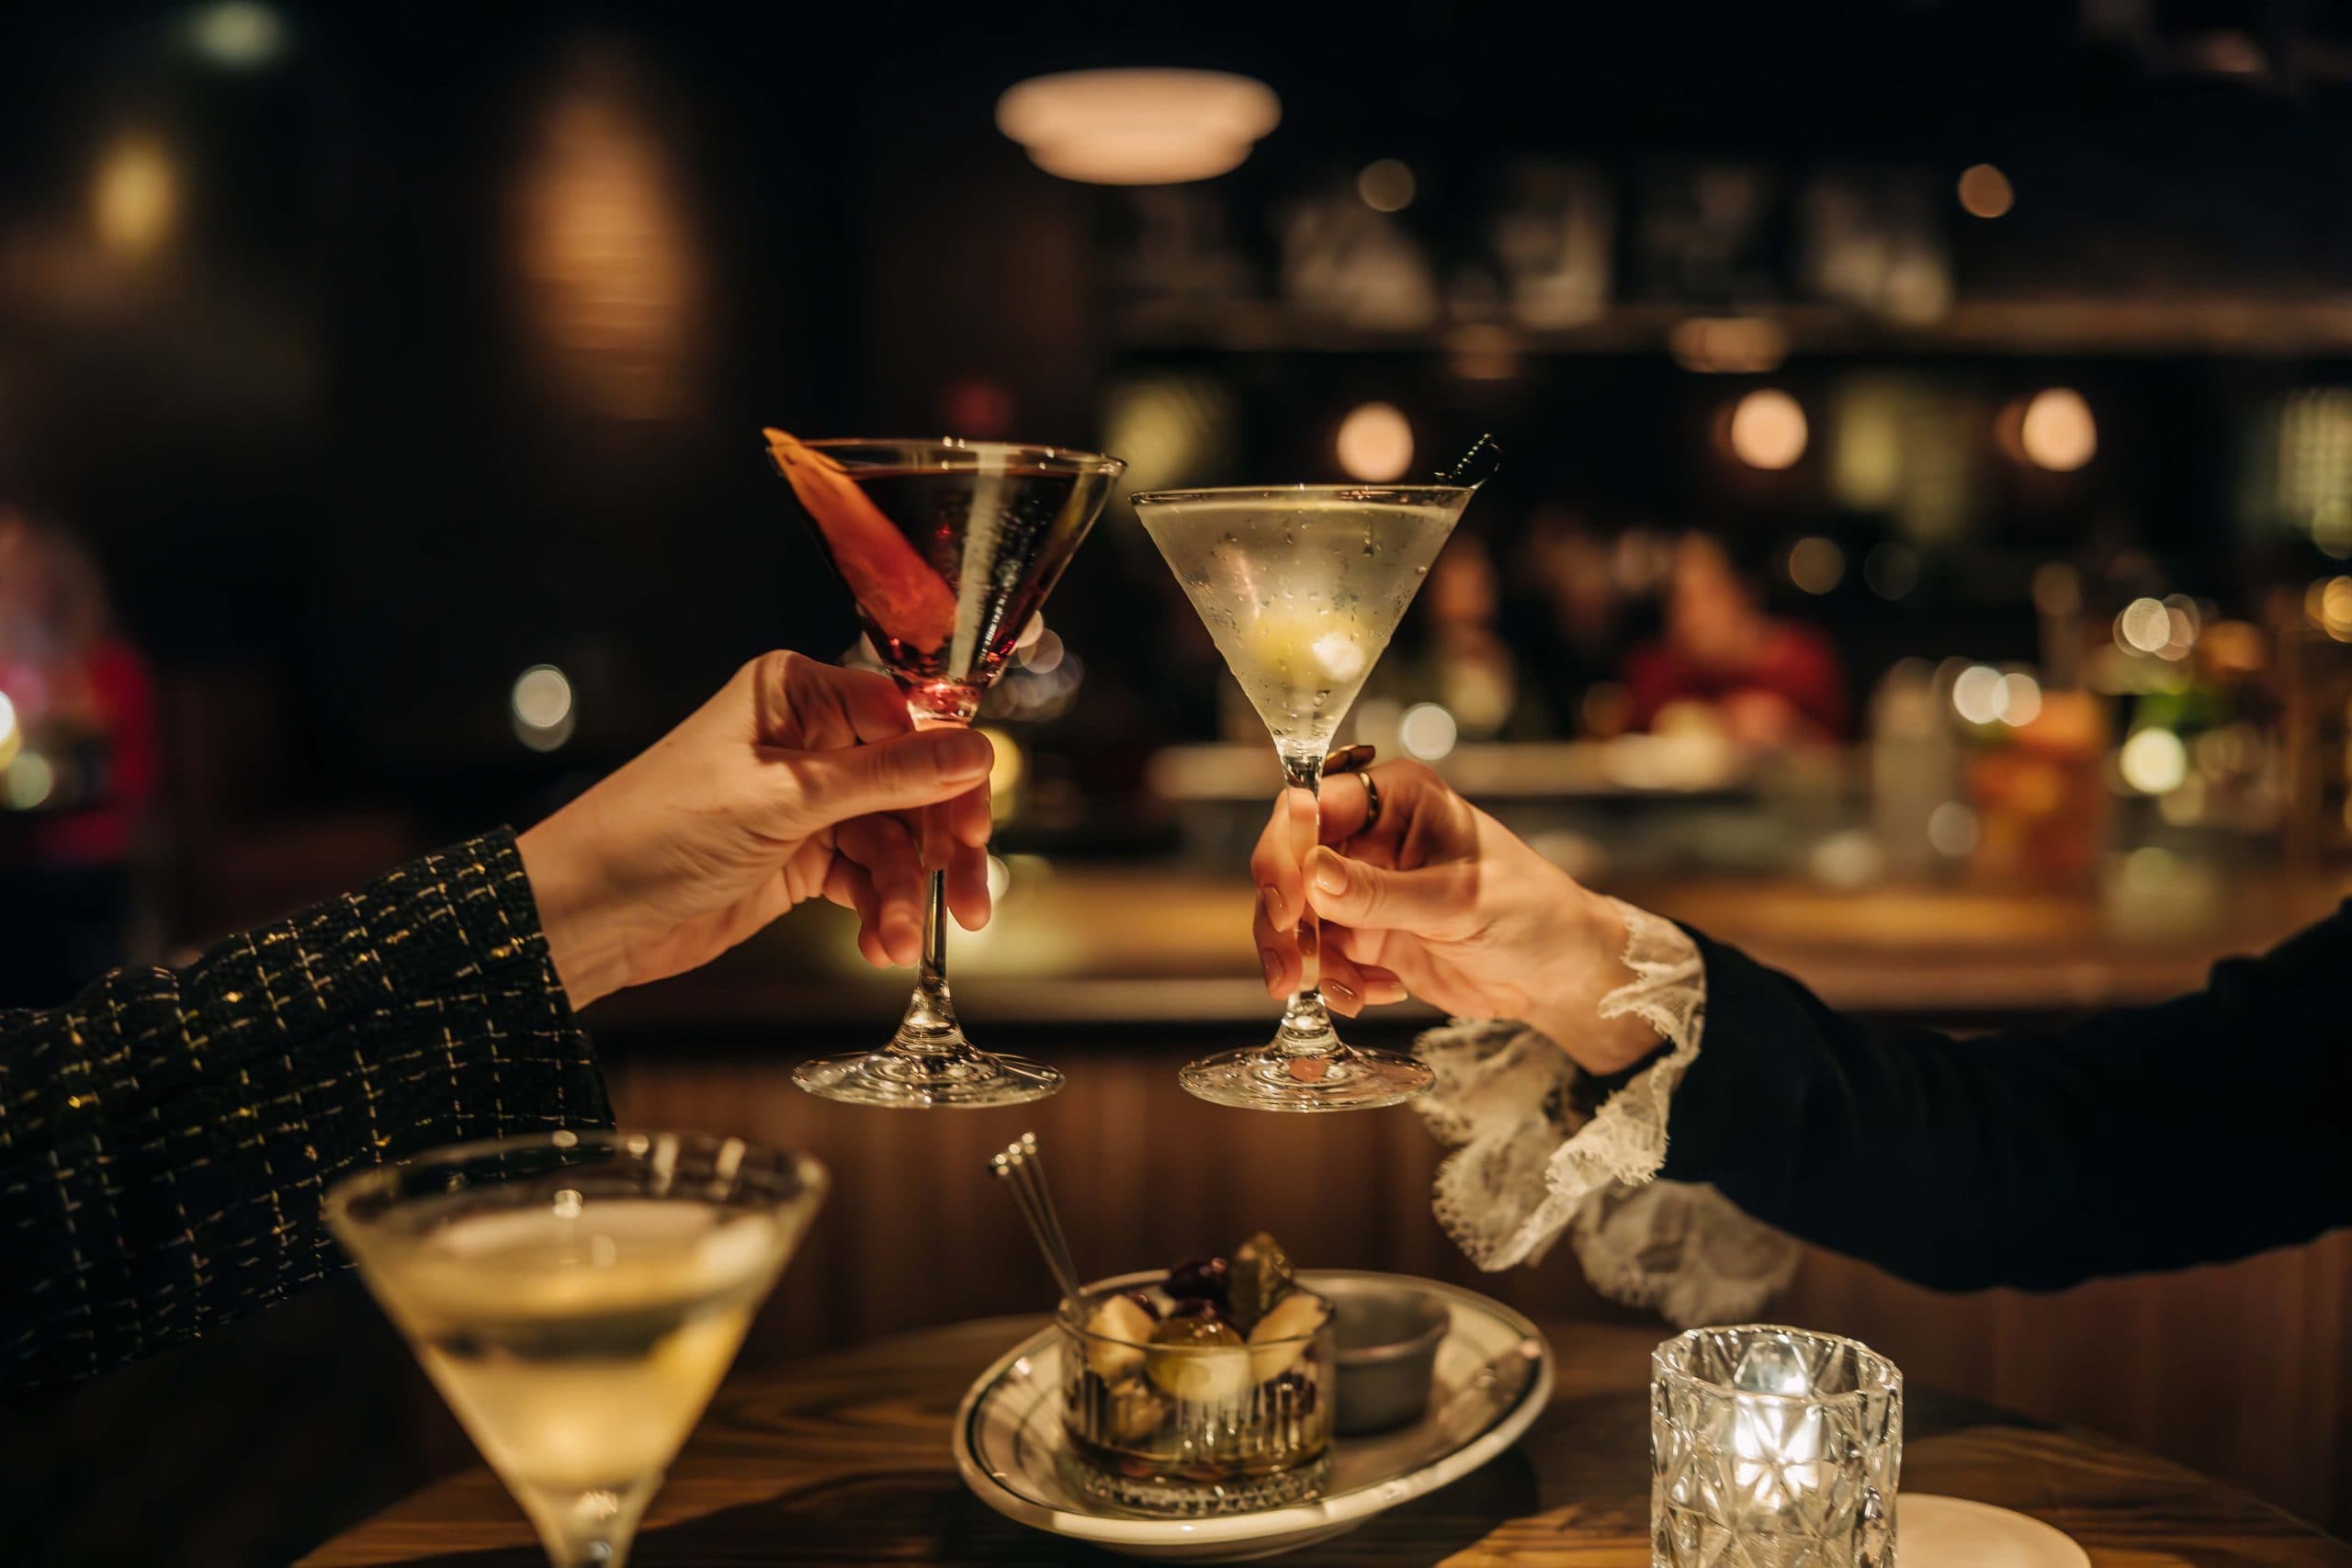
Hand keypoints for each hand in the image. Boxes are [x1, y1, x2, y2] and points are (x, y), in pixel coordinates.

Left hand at [517, 652, 994, 1008]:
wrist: (588, 914)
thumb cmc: (657, 831)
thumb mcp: (783, 800)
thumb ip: (887, 777)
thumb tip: (974, 750)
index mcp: (797, 694)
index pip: (907, 718)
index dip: (948, 772)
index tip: (974, 825)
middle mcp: (809, 740)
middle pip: (914, 783)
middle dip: (941, 844)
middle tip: (969, 897)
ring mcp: (808, 802)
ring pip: (896, 840)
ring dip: (907, 894)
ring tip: (903, 940)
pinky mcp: (802, 857)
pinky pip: (867, 878)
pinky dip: (881, 911)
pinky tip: (882, 944)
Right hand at [1249, 761, 1660, 1074]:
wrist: (1558, 974)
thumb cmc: (1530, 913)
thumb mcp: (1456, 902)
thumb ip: (1380, 892)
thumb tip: (1311, 873)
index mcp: (1396, 797)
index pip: (1314, 805)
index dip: (1288, 850)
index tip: (1287, 904)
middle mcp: (1371, 834)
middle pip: (1291, 862)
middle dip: (1284, 918)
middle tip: (1288, 971)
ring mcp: (1364, 885)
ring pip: (1297, 914)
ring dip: (1307, 959)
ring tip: (1346, 992)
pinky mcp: (1365, 932)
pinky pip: (1320, 953)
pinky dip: (1334, 981)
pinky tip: (1375, 994)